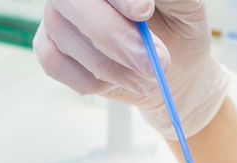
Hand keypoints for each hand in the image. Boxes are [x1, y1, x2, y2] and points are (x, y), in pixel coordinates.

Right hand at [33, 0, 228, 136]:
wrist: (175, 72)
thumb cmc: (180, 32)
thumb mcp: (187, 10)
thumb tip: (143, 1)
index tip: (143, 11)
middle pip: (73, 2)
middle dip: (115, 37)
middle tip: (154, 64)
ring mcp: (58, 15)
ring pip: (66, 36)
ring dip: (114, 68)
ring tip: (147, 77)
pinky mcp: (48, 46)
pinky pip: (54, 62)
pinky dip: (90, 80)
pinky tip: (117, 81)